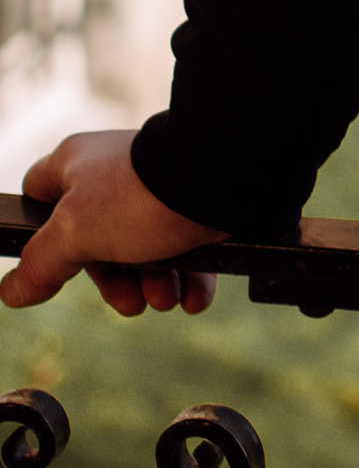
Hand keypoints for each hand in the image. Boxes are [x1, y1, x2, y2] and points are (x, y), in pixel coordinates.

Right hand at [4, 132, 222, 319]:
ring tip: (167, 298)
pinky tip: (194, 297)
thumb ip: (40, 265)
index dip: (40, 233)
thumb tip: (11, 292)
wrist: (227, 180)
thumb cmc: (140, 196)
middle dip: (115, 281)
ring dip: (155, 285)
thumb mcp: (74, 234)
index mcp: (76, 165)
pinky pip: (186, 248)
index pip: (38, 195)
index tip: (55, 263)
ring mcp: (158, 189)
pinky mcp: (196, 204)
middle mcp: (114, 174)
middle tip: (131, 302)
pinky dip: (190, 279)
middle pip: (95, 240)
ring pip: (144, 249)